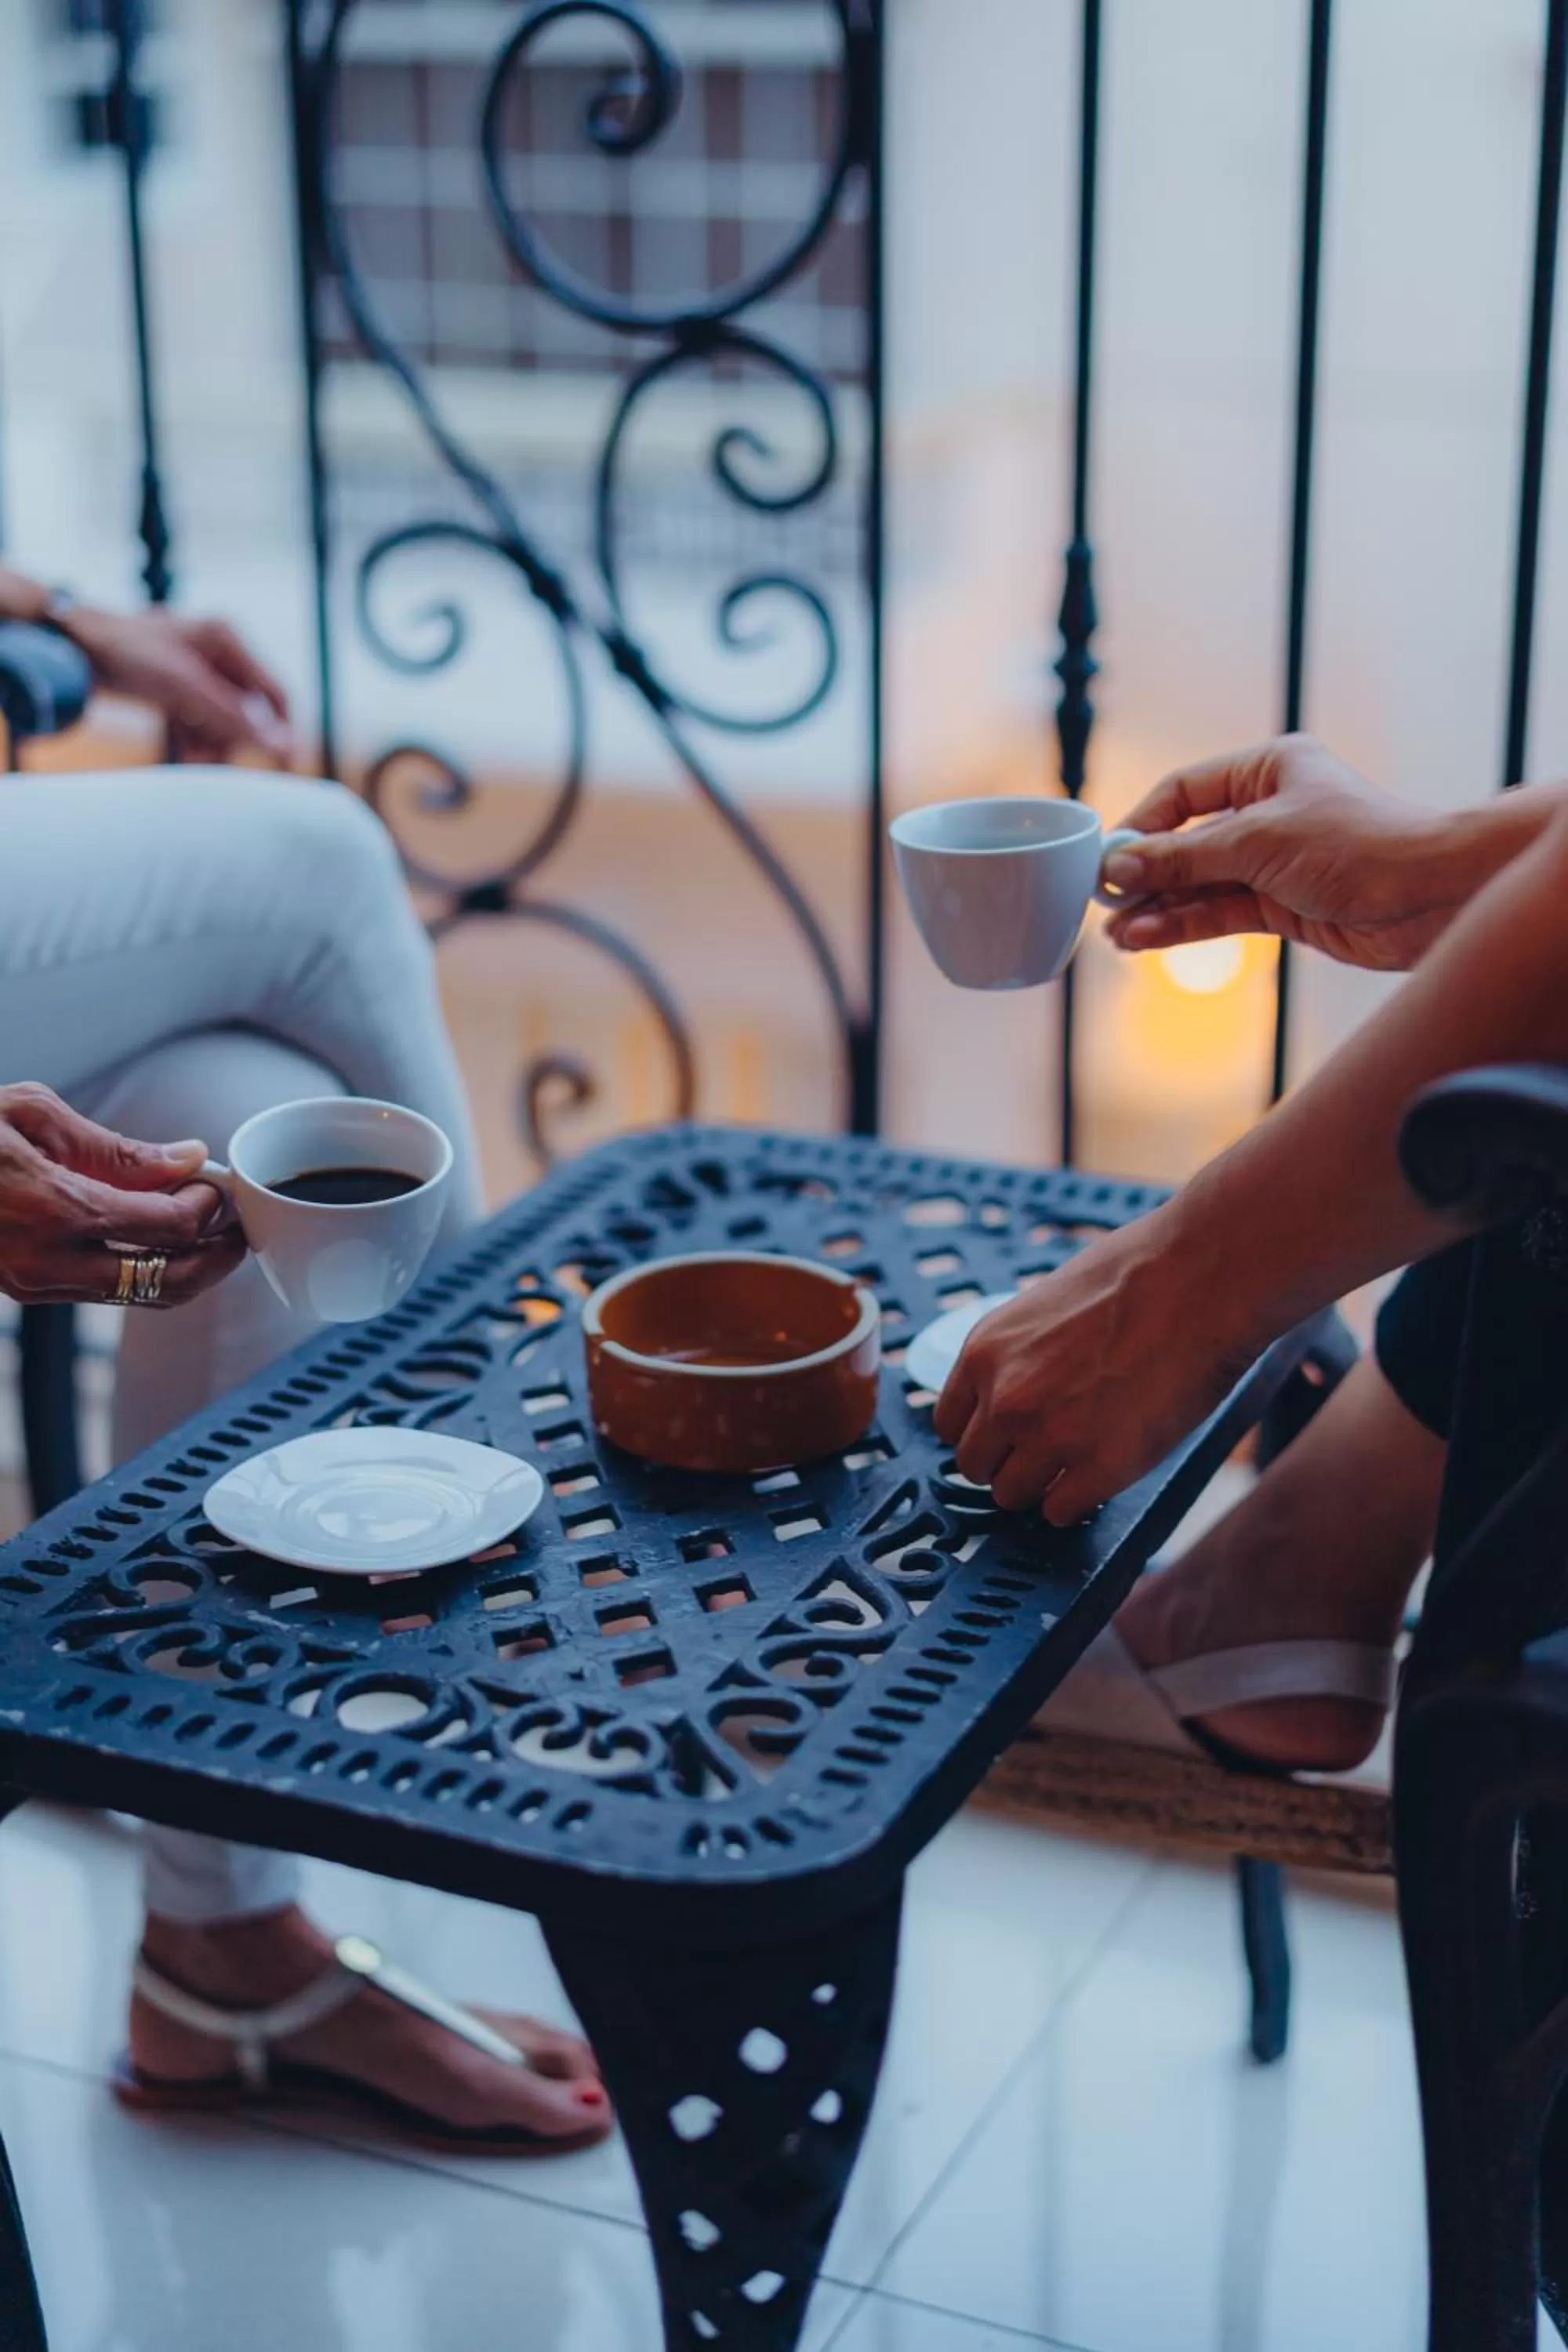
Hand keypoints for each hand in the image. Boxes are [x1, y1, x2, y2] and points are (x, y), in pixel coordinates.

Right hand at [0, 1084, 245, 1306]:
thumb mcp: (31, 1114)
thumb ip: (114, 1147)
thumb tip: (186, 1159)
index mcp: (55, 1209)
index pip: (169, 1227)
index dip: (207, 1206)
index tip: (214, 1182)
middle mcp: (48, 1261)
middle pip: (170, 1281)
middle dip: (217, 1255)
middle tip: (235, 1225)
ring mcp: (35, 1284)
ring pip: (142, 1296)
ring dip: (186, 1267)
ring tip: (204, 1231)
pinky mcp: (27, 1290)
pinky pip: (106, 1291)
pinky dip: (144, 1270)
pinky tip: (153, 1237)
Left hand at [63, 607, 293, 763]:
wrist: (67, 645)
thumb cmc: (125, 653)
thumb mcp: (184, 687)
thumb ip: (232, 717)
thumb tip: (283, 745)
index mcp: (228, 640)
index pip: (274, 693)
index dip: (280, 731)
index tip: (283, 768)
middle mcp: (217, 652)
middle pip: (247, 710)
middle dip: (235, 740)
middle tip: (217, 764)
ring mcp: (195, 669)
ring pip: (221, 720)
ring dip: (211, 744)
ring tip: (191, 760)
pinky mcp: (175, 685)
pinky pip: (198, 720)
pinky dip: (193, 739)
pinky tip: (182, 753)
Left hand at [933, 1206, 1255, 1524]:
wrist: (1201, 1280)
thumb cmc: (1136, 1277)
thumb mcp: (1045, 1306)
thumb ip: (1019, 1355)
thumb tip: (1011, 1392)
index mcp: (984, 1353)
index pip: (949, 1425)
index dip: (983, 1434)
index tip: (1007, 1436)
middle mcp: (1005, 1401)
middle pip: (976, 1467)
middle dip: (1008, 1464)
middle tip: (1047, 1453)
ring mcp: (1050, 1439)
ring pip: (1012, 1496)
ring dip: (1041, 1486)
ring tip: (1078, 1463)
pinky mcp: (1101, 1468)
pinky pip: (1061, 1512)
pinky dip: (1078, 1501)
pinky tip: (1102, 1474)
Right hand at [1099, 734, 1471, 970]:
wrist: (1431, 895)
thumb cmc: (1360, 844)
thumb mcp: (1258, 841)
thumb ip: (1184, 858)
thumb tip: (1118, 866)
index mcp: (1268, 769)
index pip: (1185, 791)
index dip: (1143, 824)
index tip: (1107, 858)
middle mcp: (1270, 811)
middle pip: (1188, 843)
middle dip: (1147, 876)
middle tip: (1104, 904)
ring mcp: (1276, 861)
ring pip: (1201, 885)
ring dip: (1160, 909)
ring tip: (1119, 934)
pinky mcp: (1285, 906)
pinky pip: (1221, 913)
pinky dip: (1186, 926)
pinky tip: (1148, 939)